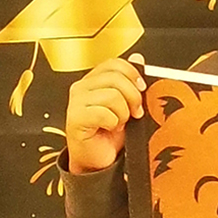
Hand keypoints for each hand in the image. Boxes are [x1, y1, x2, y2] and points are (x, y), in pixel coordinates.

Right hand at [65, 58, 145, 173]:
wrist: (98, 159)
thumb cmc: (110, 133)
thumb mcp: (127, 104)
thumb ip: (131, 82)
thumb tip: (138, 58)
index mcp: (94, 80)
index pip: (115, 64)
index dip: (133, 74)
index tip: (142, 89)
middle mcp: (82, 88)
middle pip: (116, 78)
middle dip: (132, 96)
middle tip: (134, 112)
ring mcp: (76, 102)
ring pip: (112, 96)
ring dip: (123, 113)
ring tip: (119, 122)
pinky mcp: (75, 118)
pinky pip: (104, 113)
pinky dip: (113, 123)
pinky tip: (110, 128)